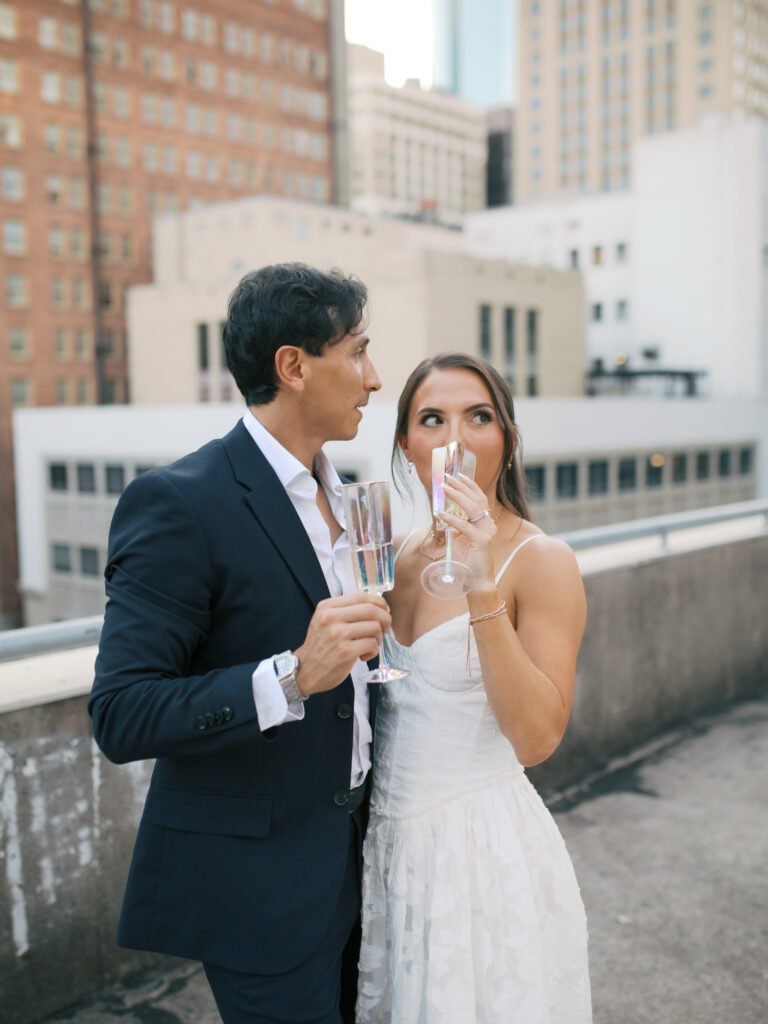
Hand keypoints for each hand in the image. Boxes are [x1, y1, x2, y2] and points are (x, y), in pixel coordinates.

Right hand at [294, 593, 390, 695]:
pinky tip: (364, 655)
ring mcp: (338, 634)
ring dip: (379, 638)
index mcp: (327, 607)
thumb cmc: (321, 646)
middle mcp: (331, 618)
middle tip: (386, 628)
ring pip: (374, 627)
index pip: (361, 597)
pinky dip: (373, 651)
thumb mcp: (325, 621)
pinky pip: (372, 644)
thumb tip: (379, 606)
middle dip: (385, 618)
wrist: (305, 670)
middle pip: (371, 610)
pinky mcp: (345, 651)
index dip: (379, 603)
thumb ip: (346, 611)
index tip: (385, 611)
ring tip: (370, 645)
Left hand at [439, 474, 496, 588]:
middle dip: (461, 486)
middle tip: (447, 477)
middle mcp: (489, 525)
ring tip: (444, 488)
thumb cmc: (468, 561)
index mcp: (486, 523)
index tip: (458, 475)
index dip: (470, 485)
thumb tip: (442, 511)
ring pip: (472, 508)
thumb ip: (456, 525)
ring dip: (456, 496)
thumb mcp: (461, 539)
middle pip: (476, 499)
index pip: (480, 498)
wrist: (477, 582)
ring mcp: (487, 532)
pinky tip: (440, 513)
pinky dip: (451, 519)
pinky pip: (464, 526)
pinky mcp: (482, 541)